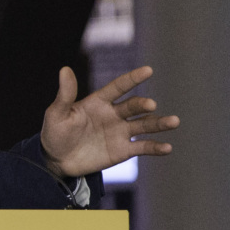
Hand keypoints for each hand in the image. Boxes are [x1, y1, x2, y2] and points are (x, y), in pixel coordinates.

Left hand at [38, 65, 178, 177]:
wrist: (57, 160)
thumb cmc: (55, 133)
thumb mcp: (57, 113)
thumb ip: (65, 94)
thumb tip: (64, 69)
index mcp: (99, 101)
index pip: (119, 87)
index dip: (132, 78)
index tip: (148, 70)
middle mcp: (114, 114)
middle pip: (134, 107)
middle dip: (143, 105)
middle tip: (150, 105)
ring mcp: (121, 132)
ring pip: (144, 125)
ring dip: (160, 123)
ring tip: (174, 122)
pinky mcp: (123, 150)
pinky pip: (143, 147)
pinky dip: (155, 147)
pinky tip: (167, 148)